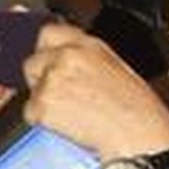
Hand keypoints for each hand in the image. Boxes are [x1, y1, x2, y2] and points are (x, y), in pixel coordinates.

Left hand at [23, 24, 168, 158]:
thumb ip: (85, 59)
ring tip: (75, 113)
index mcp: (89, 45)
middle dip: (40, 79)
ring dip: (43, 102)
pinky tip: (70, 124)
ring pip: (30, 89)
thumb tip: (64, 60)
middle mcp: (68, 57)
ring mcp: (52, 80)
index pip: (48, 32)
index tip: (46, 60)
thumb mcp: (116, 69)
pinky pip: (30, 113)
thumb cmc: (137, 110)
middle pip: (32, 61)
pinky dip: (43, 122)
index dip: (45, 49)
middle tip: (64, 97)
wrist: (139, 135)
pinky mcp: (42, 104)